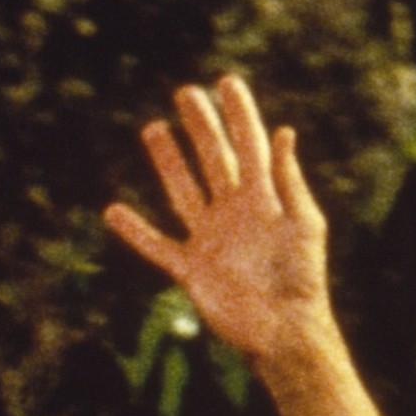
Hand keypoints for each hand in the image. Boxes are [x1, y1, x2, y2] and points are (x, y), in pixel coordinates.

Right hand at [103, 75, 334, 369]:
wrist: (284, 333)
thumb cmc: (302, 279)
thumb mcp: (303, 225)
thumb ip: (288, 180)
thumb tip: (283, 131)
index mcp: (264, 200)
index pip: (249, 147)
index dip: (239, 115)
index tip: (226, 82)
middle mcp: (235, 214)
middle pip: (214, 161)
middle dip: (201, 128)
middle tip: (186, 93)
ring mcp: (211, 239)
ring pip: (184, 192)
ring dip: (169, 162)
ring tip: (153, 129)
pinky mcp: (191, 269)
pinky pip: (158, 246)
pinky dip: (135, 231)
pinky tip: (112, 211)